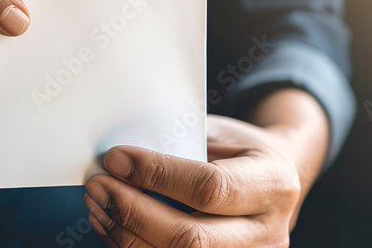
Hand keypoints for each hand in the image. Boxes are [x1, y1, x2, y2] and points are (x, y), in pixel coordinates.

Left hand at [84, 112, 320, 247]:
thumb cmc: (238, 152)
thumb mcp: (219, 134)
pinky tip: (110, 225)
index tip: (116, 159)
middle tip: (97, 186)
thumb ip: (178, 145)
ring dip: (125, 233)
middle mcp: (268, 233)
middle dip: (132, 211)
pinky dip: (132, 246)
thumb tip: (118, 158)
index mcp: (272, 184)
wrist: (274, 182)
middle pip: (189, 237)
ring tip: (97, 204)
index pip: (209, 188)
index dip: (156, 175)